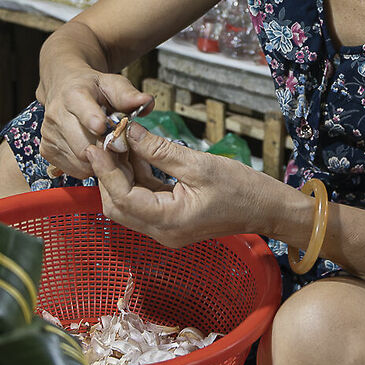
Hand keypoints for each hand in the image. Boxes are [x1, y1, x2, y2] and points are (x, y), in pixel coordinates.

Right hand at [33, 69, 152, 179]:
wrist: (64, 86)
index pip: (82, 111)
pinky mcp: (47, 150)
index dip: (93, 120)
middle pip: (83, 146)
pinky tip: (93, 152)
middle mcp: (56, 114)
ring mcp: (49, 134)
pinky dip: (87, 166)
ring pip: (80, 162)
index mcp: (73, 94)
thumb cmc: (93, 88)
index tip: (102, 127)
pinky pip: (74, 170)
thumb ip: (129, 95)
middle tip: (119, 145)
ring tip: (106, 146)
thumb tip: (146, 102)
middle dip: (105, 150)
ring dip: (98, 160)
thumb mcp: (113, 84)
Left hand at [85, 126, 295, 250]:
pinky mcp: (170, 221)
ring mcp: (166, 229)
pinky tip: (136, 154)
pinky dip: (135, 179)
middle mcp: (162, 232)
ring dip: (120, 175)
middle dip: (108, 174)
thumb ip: (160, 150)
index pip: (123, 198)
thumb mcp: (199, 164)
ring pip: (127, 204)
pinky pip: (143, 201)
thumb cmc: (242, 188)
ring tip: (118, 143)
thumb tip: (130, 131)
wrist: (268, 210)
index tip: (95, 146)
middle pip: (118, 206)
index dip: (106, 171)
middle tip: (103, 142)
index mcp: (169, 222)